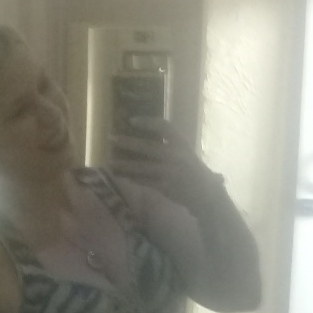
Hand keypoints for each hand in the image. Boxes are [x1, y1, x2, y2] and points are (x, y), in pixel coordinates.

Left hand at [110, 117, 225, 214]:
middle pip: (147, 146)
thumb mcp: (184, 151)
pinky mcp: (164, 186)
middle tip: (111, 138)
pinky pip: (143, 181)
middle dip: (127, 142)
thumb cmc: (190, 169)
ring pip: (141, 167)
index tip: (131, 120)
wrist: (204, 192)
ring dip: (123, 164)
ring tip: (109, 162)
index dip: (147, 122)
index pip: (164, 126)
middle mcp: (175, 155)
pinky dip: (131, 178)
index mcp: (181, 142)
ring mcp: (169, 171)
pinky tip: (120, 175)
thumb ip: (168, 144)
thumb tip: (143, 139)